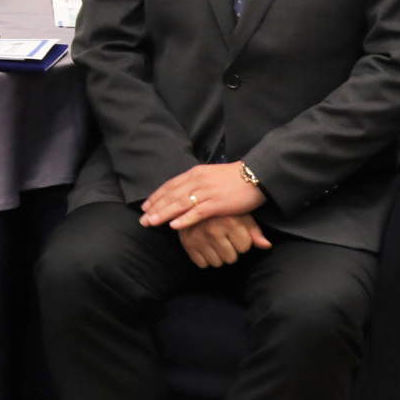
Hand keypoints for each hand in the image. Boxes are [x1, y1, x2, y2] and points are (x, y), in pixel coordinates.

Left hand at [141, 162, 265, 229]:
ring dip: (163, 214)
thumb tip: (184, 192)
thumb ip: (196, 183)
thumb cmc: (235, 177)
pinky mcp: (217, 204)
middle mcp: (197, 181)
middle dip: (155, 208)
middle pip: (171, 195)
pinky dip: (184, 219)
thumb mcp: (211, 175)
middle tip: (143, 219)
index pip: (170, 185)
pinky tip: (173, 226)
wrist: (256, 175)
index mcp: (195, 173)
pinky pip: (197, 213)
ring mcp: (206, 192)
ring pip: (180, 204)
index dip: (156, 196)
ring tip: (151, 223)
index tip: (145, 206)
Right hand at [178, 214, 271, 268]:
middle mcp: (212, 229)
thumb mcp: (241, 215)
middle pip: (231, 258)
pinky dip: (205, 259)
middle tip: (223, 238)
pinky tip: (205, 246)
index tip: (234, 232)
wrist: (193, 203)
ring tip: (214, 242)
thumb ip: (254, 231)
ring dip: (218, 256)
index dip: (242, 241)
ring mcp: (198, 237)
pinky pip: (202, 264)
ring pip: (217, 263)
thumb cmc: (222, 211)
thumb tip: (267, 246)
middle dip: (230, 250)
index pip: (245, 248)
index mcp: (229, 221)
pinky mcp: (187, 243)